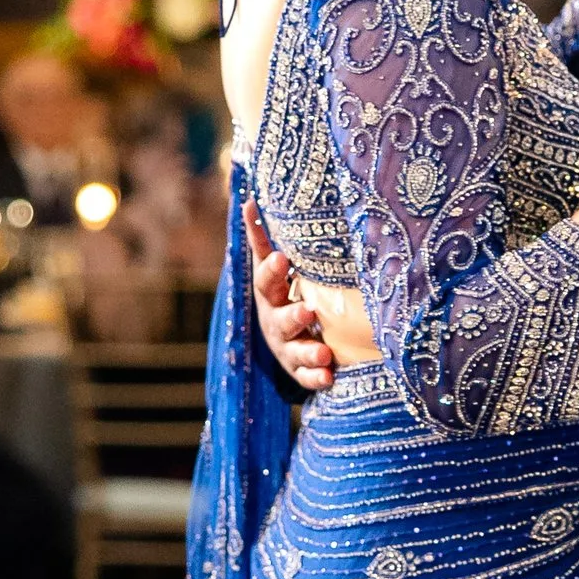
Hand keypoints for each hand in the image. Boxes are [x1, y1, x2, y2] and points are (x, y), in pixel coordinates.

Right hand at [250, 212, 333, 394]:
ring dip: (308, 350)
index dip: (271, 270)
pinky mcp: (300, 370)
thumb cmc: (287, 294)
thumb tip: (248, 200)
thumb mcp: (278, 270)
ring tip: (323, 352)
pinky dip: (317, 378)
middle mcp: (275, 321)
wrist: (293, 337)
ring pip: (294, 351)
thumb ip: (264, 241)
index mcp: (270, 295)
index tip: (283, 259)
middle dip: (292, 316)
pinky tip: (329, 376)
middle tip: (308, 311)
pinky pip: (307, 377)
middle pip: (279, 319)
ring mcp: (286, 348)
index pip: (266, 280)